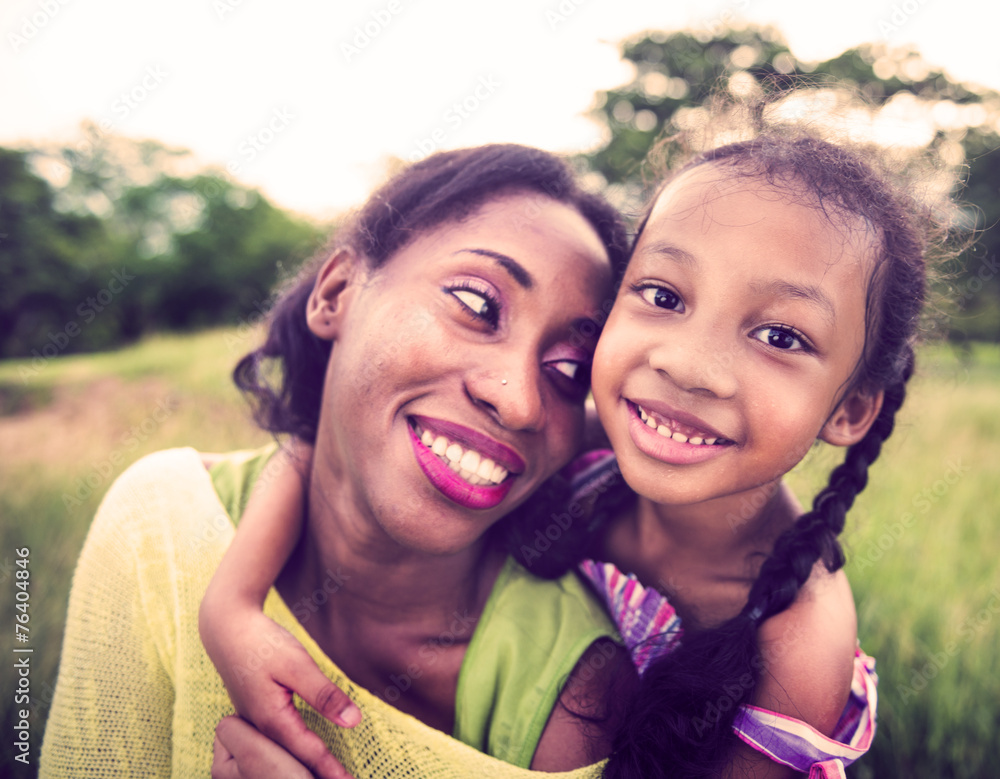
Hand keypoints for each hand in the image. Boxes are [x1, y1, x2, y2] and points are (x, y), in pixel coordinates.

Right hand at [204, 607, 360, 778]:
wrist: (226, 628)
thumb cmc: (261, 643)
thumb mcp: (297, 664)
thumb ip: (324, 694)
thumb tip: (353, 722)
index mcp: (272, 721)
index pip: (308, 754)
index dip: (331, 771)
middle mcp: (261, 729)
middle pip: (291, 765)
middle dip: (315, 777)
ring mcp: (254, 724)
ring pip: (280, 759)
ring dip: (303, 771)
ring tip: (326, 778)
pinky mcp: (254, 717)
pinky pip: (274, 747)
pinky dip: (292, 758)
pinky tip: (304, 762)